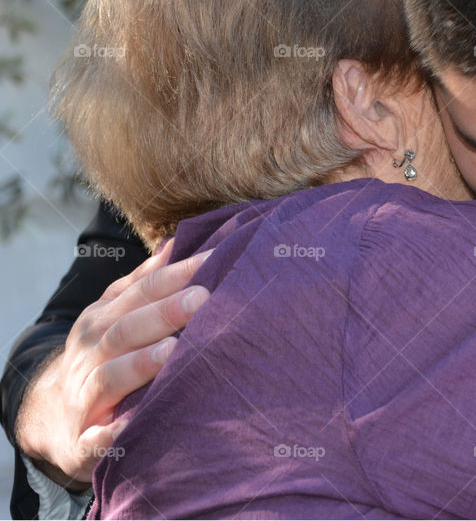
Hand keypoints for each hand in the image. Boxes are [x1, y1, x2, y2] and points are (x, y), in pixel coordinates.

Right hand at [14, 239, 210, 486]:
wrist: (53, 417)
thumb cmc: (103, 357)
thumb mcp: (115, 314)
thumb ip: (144, 282)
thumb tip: (176, 243)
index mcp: (104, 317)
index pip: (143, 291)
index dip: (177, 274)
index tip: (214, 260)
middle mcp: (91, 351)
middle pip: (127, 328)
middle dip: (164, 313)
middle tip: (202, 299)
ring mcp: (84, 394)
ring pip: (109, 376)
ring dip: (140, 364)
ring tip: (172, 351)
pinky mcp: (83, 440)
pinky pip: (96, 438)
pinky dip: (111, 433)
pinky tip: (131, 425)